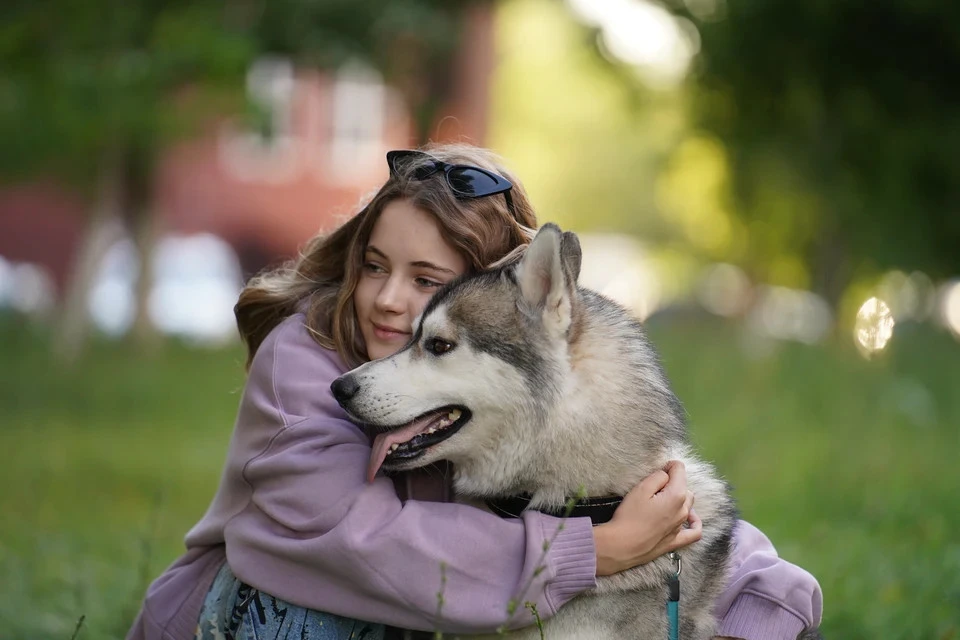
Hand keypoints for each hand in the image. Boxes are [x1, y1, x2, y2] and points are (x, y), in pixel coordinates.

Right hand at [593, 460, 701, 575]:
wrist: (622, 545)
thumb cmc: (629, 515)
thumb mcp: (641, 488)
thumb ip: (658, 477)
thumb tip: (667, 474)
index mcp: (677, 495)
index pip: (679, 469)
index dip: (668, 466)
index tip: (657, 470)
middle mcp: (684, 510)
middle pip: (685, 487)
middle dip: (673, 481)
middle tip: (654, 485)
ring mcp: (681, 526)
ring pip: (688, 505)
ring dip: (679, 497)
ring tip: (662, 499)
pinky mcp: (676, 540)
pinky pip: (694, 532)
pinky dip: (695, 522)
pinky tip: (690, 518)